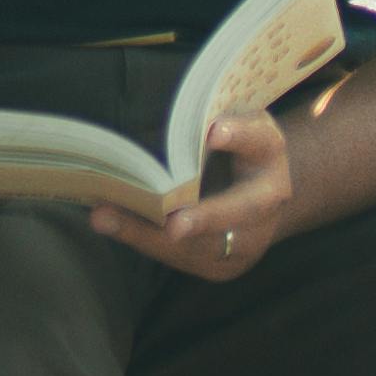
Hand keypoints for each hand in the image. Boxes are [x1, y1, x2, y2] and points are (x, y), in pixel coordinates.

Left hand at [93, 110, 294, 282]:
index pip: (259, 139)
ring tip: (107, 218)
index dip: (240, 135)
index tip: (214, 132)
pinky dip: (148, 242)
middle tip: (174, 226)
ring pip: (206, 245)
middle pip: (241, 209)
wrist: (258, 186)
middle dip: (206, 218)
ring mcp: (252, 236)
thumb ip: (202, 119)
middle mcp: (269, 197)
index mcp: (269, 150)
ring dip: (154, 235)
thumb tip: (147, 115)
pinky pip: (187, 258)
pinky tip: (113, 226)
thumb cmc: (230, 143)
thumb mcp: (227, 122)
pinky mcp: (228, 261)